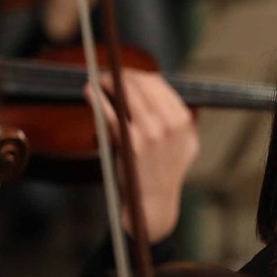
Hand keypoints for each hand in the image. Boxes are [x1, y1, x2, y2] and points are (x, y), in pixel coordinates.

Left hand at [84, 71, 198, 241]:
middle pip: (143, 84)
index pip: (159, 84)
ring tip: (98, 79)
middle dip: (122, 75)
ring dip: (108, 81)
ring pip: (127, 93)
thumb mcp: (186, 144)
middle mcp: (170, 124)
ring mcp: (151, 133)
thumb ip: (182, 119)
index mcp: (183, 121)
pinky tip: (90, 91)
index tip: (126, 75)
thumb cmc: (166, 172)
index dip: (139, 75)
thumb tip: (163, 91)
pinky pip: (110, 113)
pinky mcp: (130, 143)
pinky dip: (97, 99)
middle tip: (108, 74)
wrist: (154, 202)